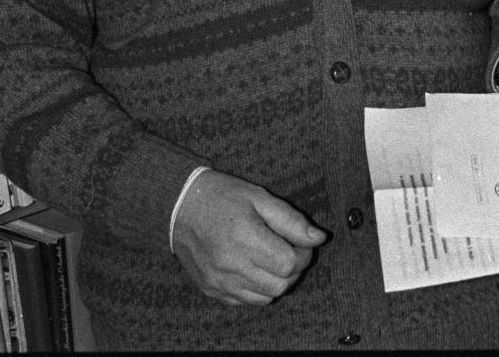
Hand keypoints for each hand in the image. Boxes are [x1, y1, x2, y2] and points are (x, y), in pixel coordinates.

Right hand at [172, 169, 327, 306]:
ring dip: (277, 281)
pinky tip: (253, 268)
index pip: (289, 263)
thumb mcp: (259, 197)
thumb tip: (318, 238)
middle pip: (280, 284)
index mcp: (245, 237)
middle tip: (288, 249)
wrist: (179, 206)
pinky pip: (245, 301)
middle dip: (293, 269)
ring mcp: (220, 282)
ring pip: (266, 297)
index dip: (303, 253)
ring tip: (271, 258)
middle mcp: (231, 265)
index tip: (301, 241)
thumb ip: (291, 219)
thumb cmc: (221, 196)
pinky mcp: (212, 290)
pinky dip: (257, 289)